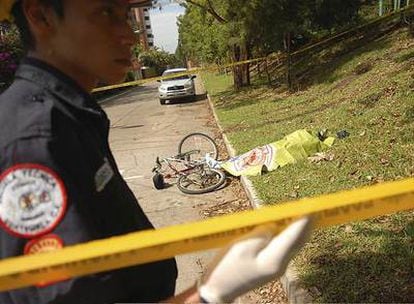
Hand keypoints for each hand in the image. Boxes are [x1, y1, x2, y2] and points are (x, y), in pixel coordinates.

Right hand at [198, 217, 312, 302]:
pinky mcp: (272, 266)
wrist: (219, 289)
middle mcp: (281, 265)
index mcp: (274, 260)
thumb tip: (275, 225)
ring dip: (299, 229)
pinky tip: (289, 227)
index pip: (294, 235)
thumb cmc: (227, 267)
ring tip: (303, 213)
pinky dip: (290, 235)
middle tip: (311, 206)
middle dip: (306, 223)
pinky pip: (286, 247)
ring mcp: (278, 267)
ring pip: (295, 244)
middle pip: (299, 241)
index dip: (303, 219)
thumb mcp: (243, 245)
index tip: (311, 206)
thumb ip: (262, 233)